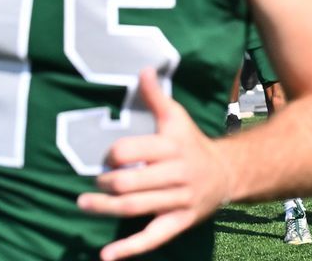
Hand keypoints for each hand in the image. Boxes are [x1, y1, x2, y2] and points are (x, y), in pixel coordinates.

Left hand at [78, 70, 230, 260]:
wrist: (228, 172)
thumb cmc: (192, 143)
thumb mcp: (177, 117)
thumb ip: (156, 97)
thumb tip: (143, 70)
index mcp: (172, 146)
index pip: (131, 151)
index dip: (112, 155)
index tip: (106, 158)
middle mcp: (176, 173)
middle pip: (131, 183)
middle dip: (106, 183)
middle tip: (95, 182)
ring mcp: (179, 200)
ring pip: (136, 208)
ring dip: (105, 209)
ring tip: (84, 204)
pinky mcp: (180, 222)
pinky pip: (153, 237)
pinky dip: (128, 248)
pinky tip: (106, 256)